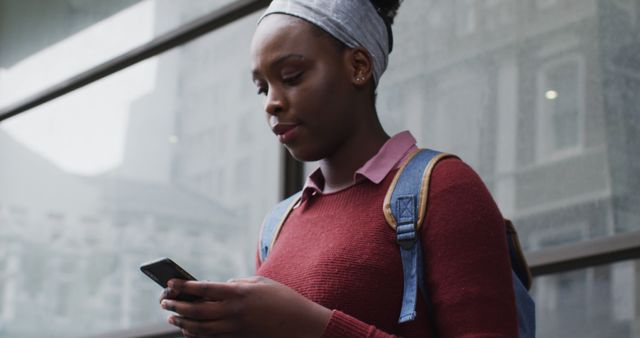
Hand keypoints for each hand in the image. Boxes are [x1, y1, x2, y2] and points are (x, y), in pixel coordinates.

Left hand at [159, 276, 331, 337]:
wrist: (300, 324)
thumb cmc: (283, 298)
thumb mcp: (260, 283)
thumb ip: (237, 283)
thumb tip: (219, 286)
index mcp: (239, 293)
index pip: (205, 289)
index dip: (185, 286)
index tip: (170, 282)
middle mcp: (234, 311)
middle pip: (198, 310)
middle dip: (178, 305)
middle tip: (164, 300)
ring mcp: (235, 327)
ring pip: (201, 327)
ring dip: (183, 321)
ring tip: (171, 315)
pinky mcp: (238, 337)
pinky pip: (211, 337)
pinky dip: (196, 333)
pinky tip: (188, 328)